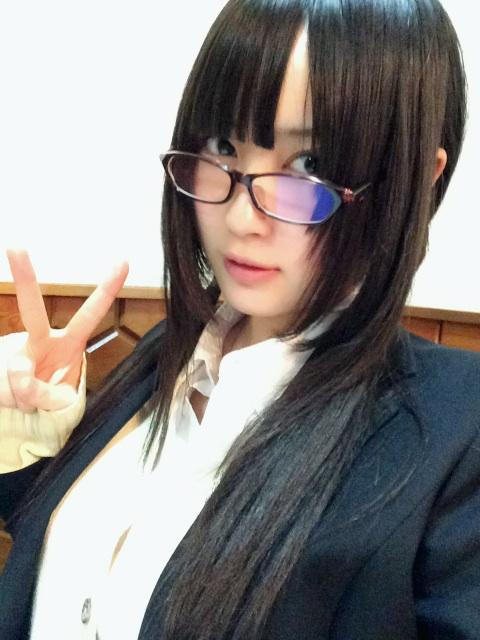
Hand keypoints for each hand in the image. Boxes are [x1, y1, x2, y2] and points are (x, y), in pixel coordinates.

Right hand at [0, 249, 128, 412]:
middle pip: (32, 310)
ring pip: (16, 370)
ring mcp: (16, 353)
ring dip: (22, 392)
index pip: (90, 314)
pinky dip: (12, 398)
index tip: (124, 262)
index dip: (107, 290)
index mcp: (69, 343)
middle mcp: (41, 341)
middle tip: (16, 246)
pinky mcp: (0, 364)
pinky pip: (6, 385)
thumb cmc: (51, 394)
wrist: (25, 409)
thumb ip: (46, 393)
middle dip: (24, 278)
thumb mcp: (60, 401)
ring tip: (27, 398)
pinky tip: (15, 397)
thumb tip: (20, 373)